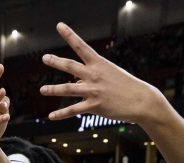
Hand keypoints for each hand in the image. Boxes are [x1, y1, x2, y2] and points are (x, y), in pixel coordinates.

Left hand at [39, 22, 165, 124]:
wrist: (141, 100)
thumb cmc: (126, 86)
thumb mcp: (110, 75)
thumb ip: (90, 78)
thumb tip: (76, 85)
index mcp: (99, 63)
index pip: (81, 46)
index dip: (69, 35)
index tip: (59, 25)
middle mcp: (94, 75)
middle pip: (70, 66)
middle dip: (55, 61)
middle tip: (44, 58)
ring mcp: (93, 91)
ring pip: (68, 89)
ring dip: (53, 89)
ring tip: (42, 90)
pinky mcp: (94, 106)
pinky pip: (74, 110)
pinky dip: (61, 114)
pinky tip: (51, 116)